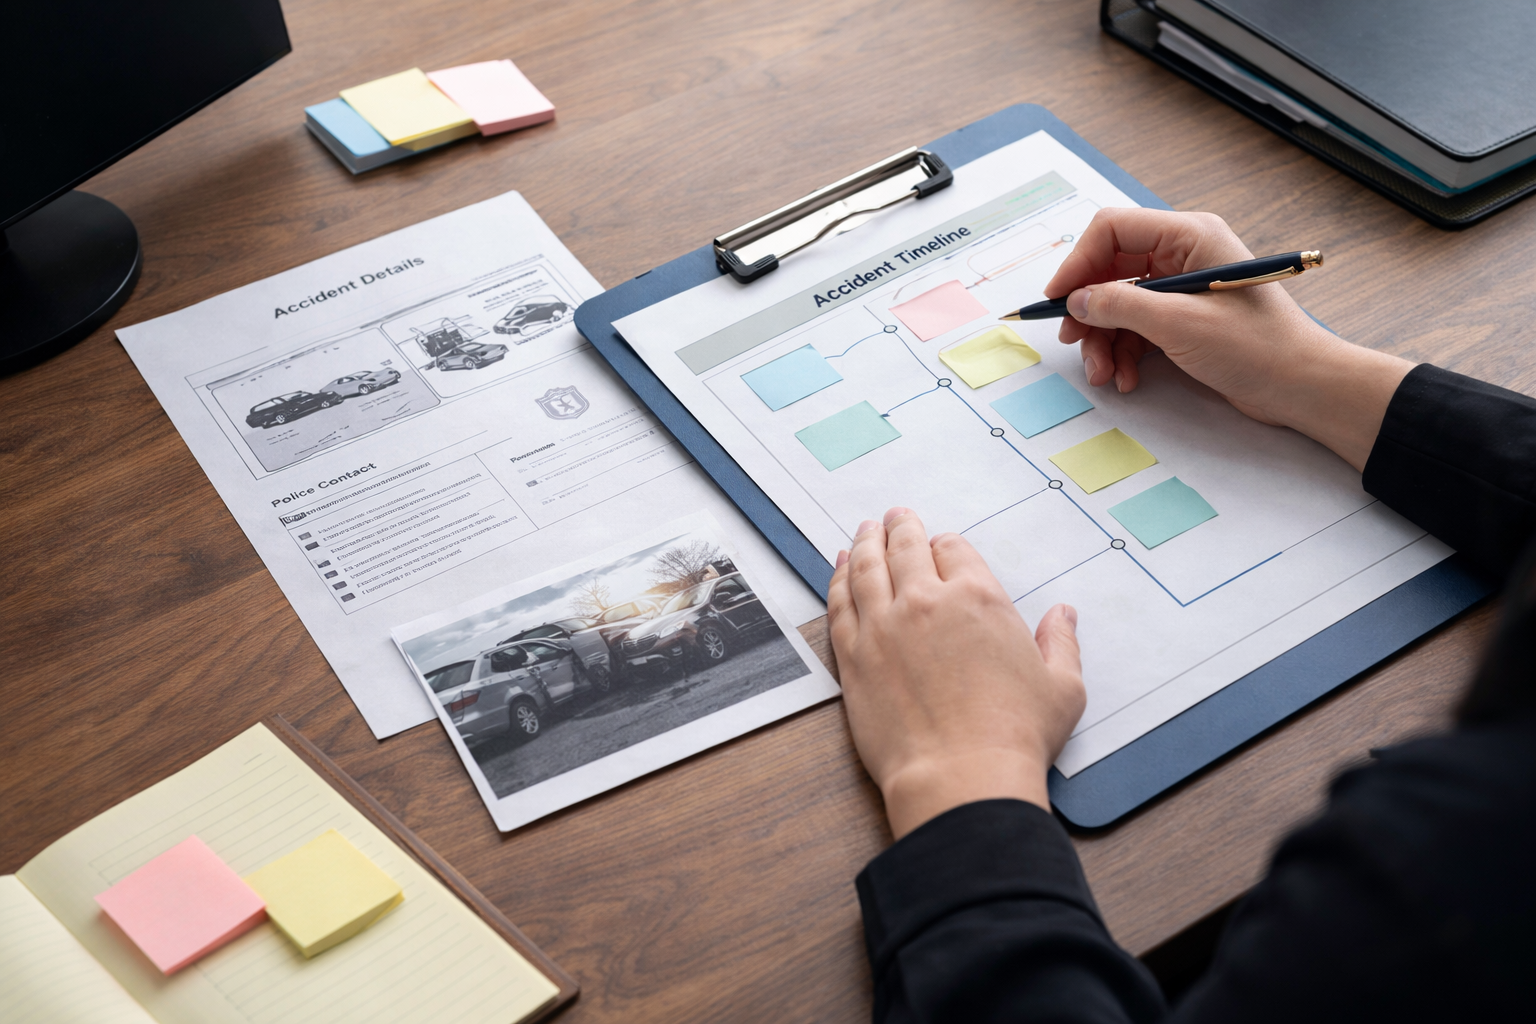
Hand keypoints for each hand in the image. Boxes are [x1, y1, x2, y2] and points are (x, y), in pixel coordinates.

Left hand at [828, 508, 1084, 838]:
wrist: (960, 777)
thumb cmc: (1014, 737)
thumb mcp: (1061, 688)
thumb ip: (1060, 643)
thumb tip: (1064, 615)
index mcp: (979, 598)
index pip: (954, 550)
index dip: (946, 546)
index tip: (941, 547)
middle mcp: (926, 601)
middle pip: (905, 548)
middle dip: (900, 528)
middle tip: (894, 517)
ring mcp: (883, 627)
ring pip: (866, 568)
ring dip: (864, 544)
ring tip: (863, 531)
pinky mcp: (853, 657)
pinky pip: (840, 605)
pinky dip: (838, 581)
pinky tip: (838, 570)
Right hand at [1044, 208, 1412, 470]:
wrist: (1300, 386)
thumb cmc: (1256, 348)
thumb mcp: (1179, 325)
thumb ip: (1121, 305)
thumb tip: (1077, 300)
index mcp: (1190, 236)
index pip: (1114, 230)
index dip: (1078, 262)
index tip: (1057, 300)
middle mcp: (1185, 254)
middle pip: (1111, 268)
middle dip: (1089, 309)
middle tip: (1072, 342)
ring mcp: (1184, 286)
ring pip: (1119, 302)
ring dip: (1104, 339)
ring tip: (1103, 374)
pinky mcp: (1184, 317)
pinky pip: (1136, 325)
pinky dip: (1123, 351)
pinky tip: (1126, 377)